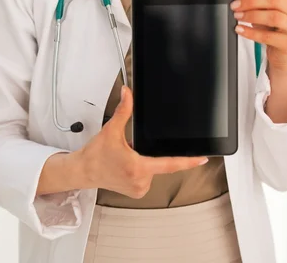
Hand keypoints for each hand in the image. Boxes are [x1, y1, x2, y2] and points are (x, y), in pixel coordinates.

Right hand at [79, 86, 207, 197]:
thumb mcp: (111, 130)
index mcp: (138, 167)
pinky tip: (130, 164)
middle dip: (151, 152)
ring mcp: (139, 188)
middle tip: (131, 149)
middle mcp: (140, 181)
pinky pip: (148, 176)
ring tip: (128, 157)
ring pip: (155, 169)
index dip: (188, 161)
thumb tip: (128, 94)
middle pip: (160, 162)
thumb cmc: (96, 155)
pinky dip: (144, 168)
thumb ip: (123, 110)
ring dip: (147, 161)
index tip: (202, 158)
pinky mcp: (137, 191)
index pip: (170, 164)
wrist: (84, 171)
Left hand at [230, 0, 286, 69]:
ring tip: (237, 16)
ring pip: (273, 17)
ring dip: (252, 15)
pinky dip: (251, 33)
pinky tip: (241, 30)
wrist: (284, 51)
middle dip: (250, 1)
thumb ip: (255, 0)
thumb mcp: (265, 11)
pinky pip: (268, 37)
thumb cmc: (274, 28)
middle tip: (234, 5)